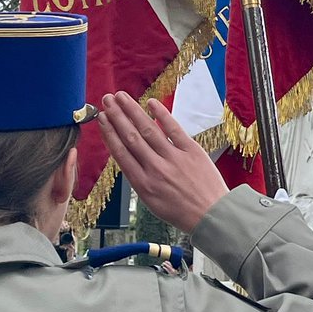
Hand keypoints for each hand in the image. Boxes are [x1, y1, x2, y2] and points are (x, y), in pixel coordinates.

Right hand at [97, 93, 228, 231]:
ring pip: (148, 130)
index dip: (109, 133)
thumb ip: (139, 179)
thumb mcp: (152, 202)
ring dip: (133, 111)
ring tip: (121, 97)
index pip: (121, 153)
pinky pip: (173, 129)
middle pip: (131, 137)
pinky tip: (150, 102)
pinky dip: (161, 114)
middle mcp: (155, 169)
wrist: (211, 214)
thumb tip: (128, 158)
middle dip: (117, 117)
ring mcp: (173, 158)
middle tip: (107, 100)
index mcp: (143, 184)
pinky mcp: (191, 151)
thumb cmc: (181, 210)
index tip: (101, 119)